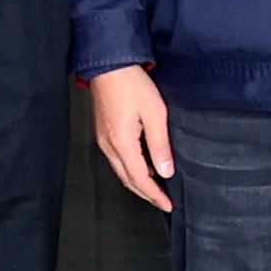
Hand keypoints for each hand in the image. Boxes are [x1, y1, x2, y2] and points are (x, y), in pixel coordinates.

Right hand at [87, 66, 173, 213]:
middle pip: (128, 180)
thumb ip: (160, 146)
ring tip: (156, 188)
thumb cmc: (131, 84)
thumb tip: (165, 172)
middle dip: (146, 194)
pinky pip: (117, 160)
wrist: (108, 65)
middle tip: (163, 201)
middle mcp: (108, 146)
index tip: (168, 204)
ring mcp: (103, 140)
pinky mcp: (103, 133)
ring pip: (121, 171)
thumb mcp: (155, 113)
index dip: (155, 195)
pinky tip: (143, 167)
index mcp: (122, 143)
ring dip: (138, 182)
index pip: (139, 179)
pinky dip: (130, 170)